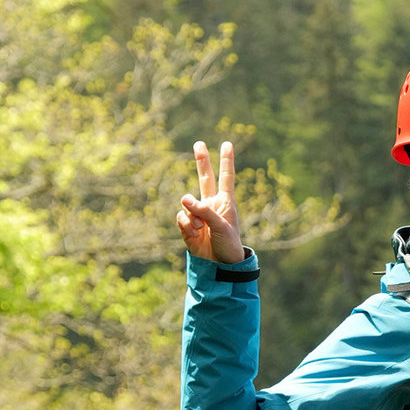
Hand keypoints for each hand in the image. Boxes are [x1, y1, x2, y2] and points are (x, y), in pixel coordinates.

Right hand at [176, 140, 246, 264]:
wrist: (219, 265)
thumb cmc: (228, 245)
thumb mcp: (221, 226)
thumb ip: (203, 210)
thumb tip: (184, 198)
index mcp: (225, 202)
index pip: (226, 177)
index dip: (226, 161)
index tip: (227, 144)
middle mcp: (211, 205)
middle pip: (205, 178)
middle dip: (201, 161)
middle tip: (199, 143)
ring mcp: (198, 214)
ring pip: (187, 203)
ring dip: (193, 216)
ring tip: (202, 229)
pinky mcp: (187, 225)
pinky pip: (181, 217)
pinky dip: (187, 225)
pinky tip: (195, 234)